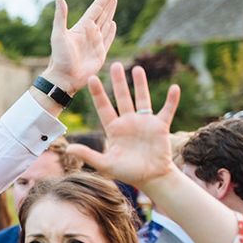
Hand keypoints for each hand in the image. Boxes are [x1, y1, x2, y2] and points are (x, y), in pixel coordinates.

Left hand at [43, 0, 118, 93]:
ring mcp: (95, 43)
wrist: (64, 79)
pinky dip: (111, 31)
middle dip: (109, 1)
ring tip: (115, 2)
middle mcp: (89, 33)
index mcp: (81, 27)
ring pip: (105, 24)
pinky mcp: (100, 54)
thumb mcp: (58, 36)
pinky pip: (108, 39)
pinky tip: (113, 23)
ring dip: (110, 12)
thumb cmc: (60, 59)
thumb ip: (60, 17)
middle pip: (102, 13)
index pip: (96, 8)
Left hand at [67, 63, 180, 189]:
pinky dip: (171, 100)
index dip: (98, 94)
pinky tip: (174, 88)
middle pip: (122, 97)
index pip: (104, 108)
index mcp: (114, 129)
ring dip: (140, 84)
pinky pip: (167, 110)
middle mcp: (128, 122)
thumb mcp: (105, 164)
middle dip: (118, 82)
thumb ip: (88, 155)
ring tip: (137, 69)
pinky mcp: (160, 126)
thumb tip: (68, 148)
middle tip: (115, 65)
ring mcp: (144, 123)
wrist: (151, 178)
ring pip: (142, 99)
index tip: (92, 78)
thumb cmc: (127, 172)